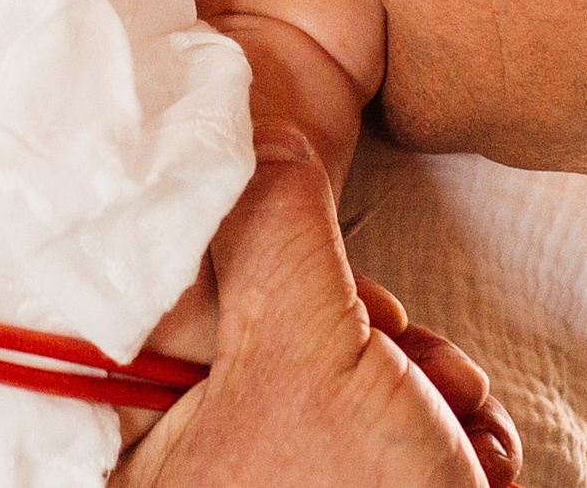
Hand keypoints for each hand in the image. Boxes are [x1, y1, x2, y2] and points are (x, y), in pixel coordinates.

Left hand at [115, 124, 513, 487]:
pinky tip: (464, 454)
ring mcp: (254, 473)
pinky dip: (435, 420)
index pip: (153, 278)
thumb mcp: (310, 357)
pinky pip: (372, 410)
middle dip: (362, 319)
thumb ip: (274, 229)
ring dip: (418, 370)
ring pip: (333, 355)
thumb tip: (255, 134)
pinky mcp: (329, 481)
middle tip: (397, 348)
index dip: (243, 242)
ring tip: (449, 418)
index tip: (302, 236)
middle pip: (258, 314)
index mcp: (122, 435)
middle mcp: (174, 460)